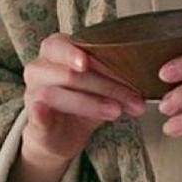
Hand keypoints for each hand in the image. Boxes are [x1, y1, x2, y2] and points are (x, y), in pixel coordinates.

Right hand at [22, 32, 145, 166]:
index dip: (74, 52)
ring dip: (91, 103)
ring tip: (118, 111)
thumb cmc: (84, 102)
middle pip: (69, 73)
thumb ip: (117, 78)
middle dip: (106, 85)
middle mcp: (39, 69)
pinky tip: (44, 112)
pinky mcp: (32, 120)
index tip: (88, 62)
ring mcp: (32, 94)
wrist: (62, 135)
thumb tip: (149, 79)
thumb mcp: (101, 87)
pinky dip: (40, 113)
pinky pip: (34, 115)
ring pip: (57, 94)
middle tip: (133, 98)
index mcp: (55, 52)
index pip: (63, 45)